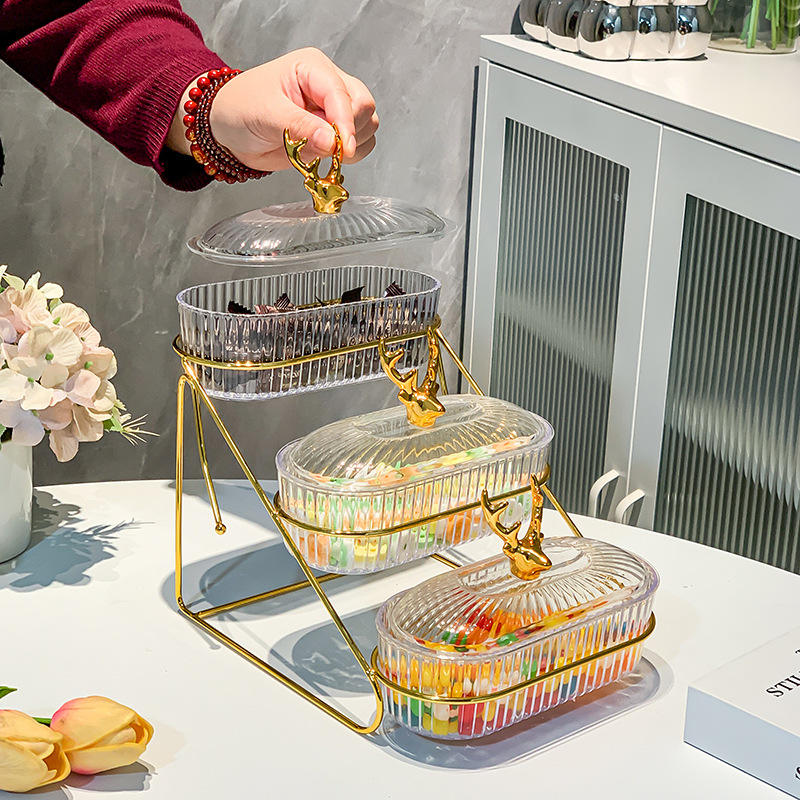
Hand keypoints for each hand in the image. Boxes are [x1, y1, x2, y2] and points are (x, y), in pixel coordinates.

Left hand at [167, 48, 378, 171]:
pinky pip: (359, 145)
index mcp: (313, 69)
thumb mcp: (265, 114)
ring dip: (352, 147)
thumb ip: (301, 127)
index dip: (346, 123)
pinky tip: (326, 158)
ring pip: (367, 127)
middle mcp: (329, 86)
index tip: (342, 149)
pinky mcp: (333, 133)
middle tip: (328, 151)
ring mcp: (333, 110)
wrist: (228, 129)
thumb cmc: (240, 109)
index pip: (344, 94)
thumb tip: (333, 142)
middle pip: (364, 108)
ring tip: (320, 152)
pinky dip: (349, 158)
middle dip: (351, 134)